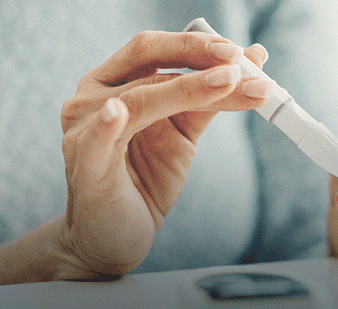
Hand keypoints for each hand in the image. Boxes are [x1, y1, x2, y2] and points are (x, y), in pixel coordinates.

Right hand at [57, 31, 269, 276]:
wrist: (115, 238)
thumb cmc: (145, 180)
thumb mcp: (183, 134)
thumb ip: (210, 99)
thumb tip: (253, 61)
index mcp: (113, 82)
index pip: (154, 48)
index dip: (196, 44)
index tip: (242, 53)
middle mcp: (92, 98)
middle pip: (149, 64)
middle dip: (197, 57)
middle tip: (239, 62)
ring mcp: (83, 130)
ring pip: (140, 99)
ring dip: (188, 89)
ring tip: (229, 83)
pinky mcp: (85, 165)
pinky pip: (97, 140)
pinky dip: (108, 123)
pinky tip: (119, 112)